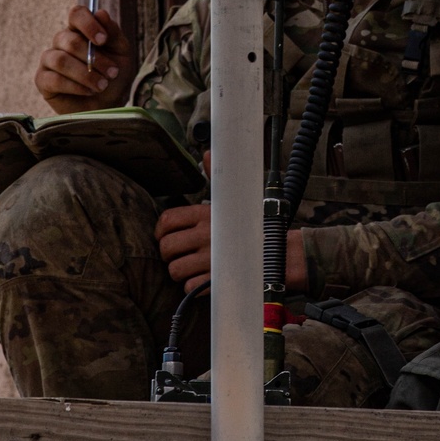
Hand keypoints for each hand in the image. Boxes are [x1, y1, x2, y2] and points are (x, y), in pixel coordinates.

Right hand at [35, 5, 134, 113]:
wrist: (109, 104)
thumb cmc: (113, 75)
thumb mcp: (121, 53)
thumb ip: (113, 33)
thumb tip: (100, 13)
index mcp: (81, 30)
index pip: (77, 14)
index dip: (88, 24)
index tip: (103, 40)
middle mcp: (62, 41)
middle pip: (70, 40)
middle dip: (94, 59)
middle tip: (112, 73)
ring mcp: (49, 59)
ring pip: (61, 60)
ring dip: (86, 74)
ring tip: (102, 85)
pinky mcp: (42, 80)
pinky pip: (54, 79)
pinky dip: (75, 86)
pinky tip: (88, 91)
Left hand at [156, 190, 307, 296]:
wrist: (279, 251)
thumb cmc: (254, 224)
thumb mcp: (236, 197)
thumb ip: (217, 176)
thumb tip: (209, 153)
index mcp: (207, 215)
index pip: (167, 221)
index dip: (160, 231)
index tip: (166, 236)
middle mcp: (206, 237)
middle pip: (166, 247)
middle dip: (167, 253)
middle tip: (177, 254)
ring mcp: (211, 260)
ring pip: (175, 270)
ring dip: (178, 272)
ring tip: (188, 268)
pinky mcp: (217, 280)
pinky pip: (189, 287)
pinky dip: (191, 286)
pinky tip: (200, 279)